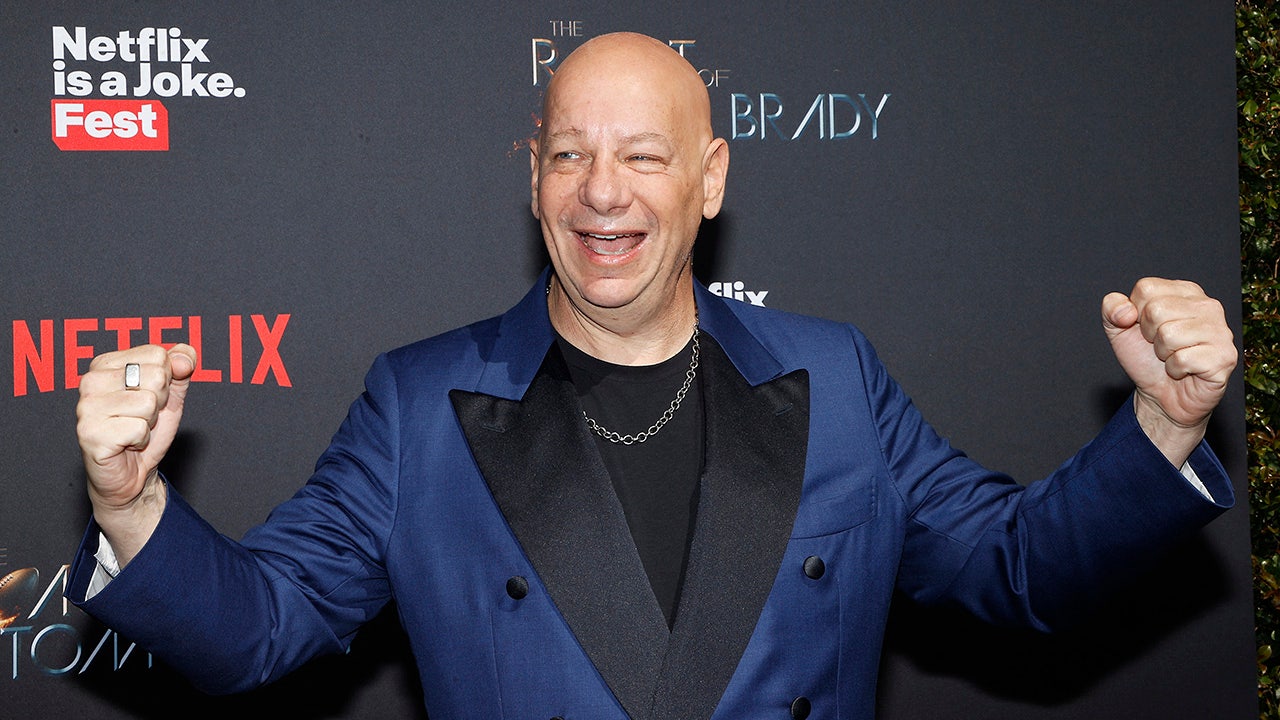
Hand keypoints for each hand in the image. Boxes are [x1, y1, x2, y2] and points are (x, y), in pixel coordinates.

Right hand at [75, 343, 196, 564]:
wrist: (132, 474)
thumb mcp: (170, 395)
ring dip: (149, 422)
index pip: (157, 354)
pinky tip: (126, 444)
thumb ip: (181, 369)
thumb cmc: (146, 430)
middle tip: (142, 417)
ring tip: (133, 431)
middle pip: (156, 376)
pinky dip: (141, 440)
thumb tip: (185, 357)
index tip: (148, 398)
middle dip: (159, 402)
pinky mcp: (90, 433)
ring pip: (148, 403)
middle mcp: (90, 381)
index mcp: (105, 364)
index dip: (166, 380)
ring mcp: (86, 407)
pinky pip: (139, 428)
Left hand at [1101, 278, 1236, 465]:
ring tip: (1173, 357)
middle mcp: (1207, 305)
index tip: (1146, 329)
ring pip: (1169, 334)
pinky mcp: (1225, 356)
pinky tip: (1184, 370)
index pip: (1146, 289)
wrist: (1161, 396)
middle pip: (1156, 310)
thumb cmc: (1145, 358)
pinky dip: (1175, 369)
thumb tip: (1125, 311)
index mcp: (1185, 291)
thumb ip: (1112, 308)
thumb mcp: (1118, 329)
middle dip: (1149, 335)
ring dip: (1162, 353)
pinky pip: (1182, 359)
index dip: (1136, 314)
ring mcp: (1220, 330)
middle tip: (1161, 347)